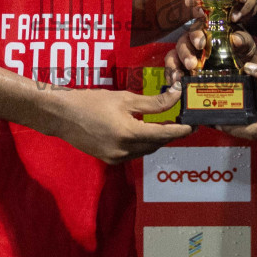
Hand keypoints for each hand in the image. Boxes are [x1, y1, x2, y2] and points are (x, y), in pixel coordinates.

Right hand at [45, 85, 191, 163]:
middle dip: (170, 133)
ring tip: (164, 124)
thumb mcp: (124, 98)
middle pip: (157, 144)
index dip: (182, 130)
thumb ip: (153, 102)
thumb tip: (175, 96)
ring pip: (146, 150)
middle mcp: (124, 151)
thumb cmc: (91, 102)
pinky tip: (143, 131)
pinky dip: (142, 143)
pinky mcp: (109, 160)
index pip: (164, 134)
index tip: (195, 125)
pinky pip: (134, 153)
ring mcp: (116, 158)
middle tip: (181, 120)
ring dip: (156, 139)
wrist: (61, 116)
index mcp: (129, 133)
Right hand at [165, 26, 256, 84]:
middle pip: (183, 41)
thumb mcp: (248, 46)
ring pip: (173, 55)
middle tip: (191, 64)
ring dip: (174, 65)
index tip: (200, 44)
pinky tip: (175, 83)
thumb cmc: (244, 54)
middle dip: (185, 53)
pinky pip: (172, 70)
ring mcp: (187, 55)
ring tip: (179, 77)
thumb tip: (235, 40)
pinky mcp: (182, 69)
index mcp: (209, 30)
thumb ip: (243, 40)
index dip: (196, 34)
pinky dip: (171, 75)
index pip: (198, 26)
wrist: (246, 74)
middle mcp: (194, 41)